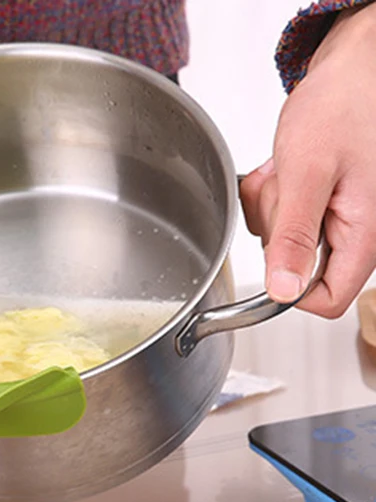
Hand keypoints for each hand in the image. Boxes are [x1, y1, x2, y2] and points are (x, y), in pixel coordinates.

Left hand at [240, 4, 375, 317]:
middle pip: (297, 267)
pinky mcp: (319, 202)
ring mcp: (337, 217)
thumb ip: (294, 237)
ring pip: (283, 239)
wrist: (353, 67)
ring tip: (287, 168)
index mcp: (364, 233)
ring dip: (272, 204)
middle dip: (277, 229)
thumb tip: (283, 291)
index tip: (272, 258)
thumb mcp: (308, 174)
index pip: (328, 300)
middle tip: (285, 187)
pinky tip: (283, 165)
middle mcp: (356, 231)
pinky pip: (280, 214)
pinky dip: (272, 191)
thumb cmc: (345, 106)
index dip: (291, 291)